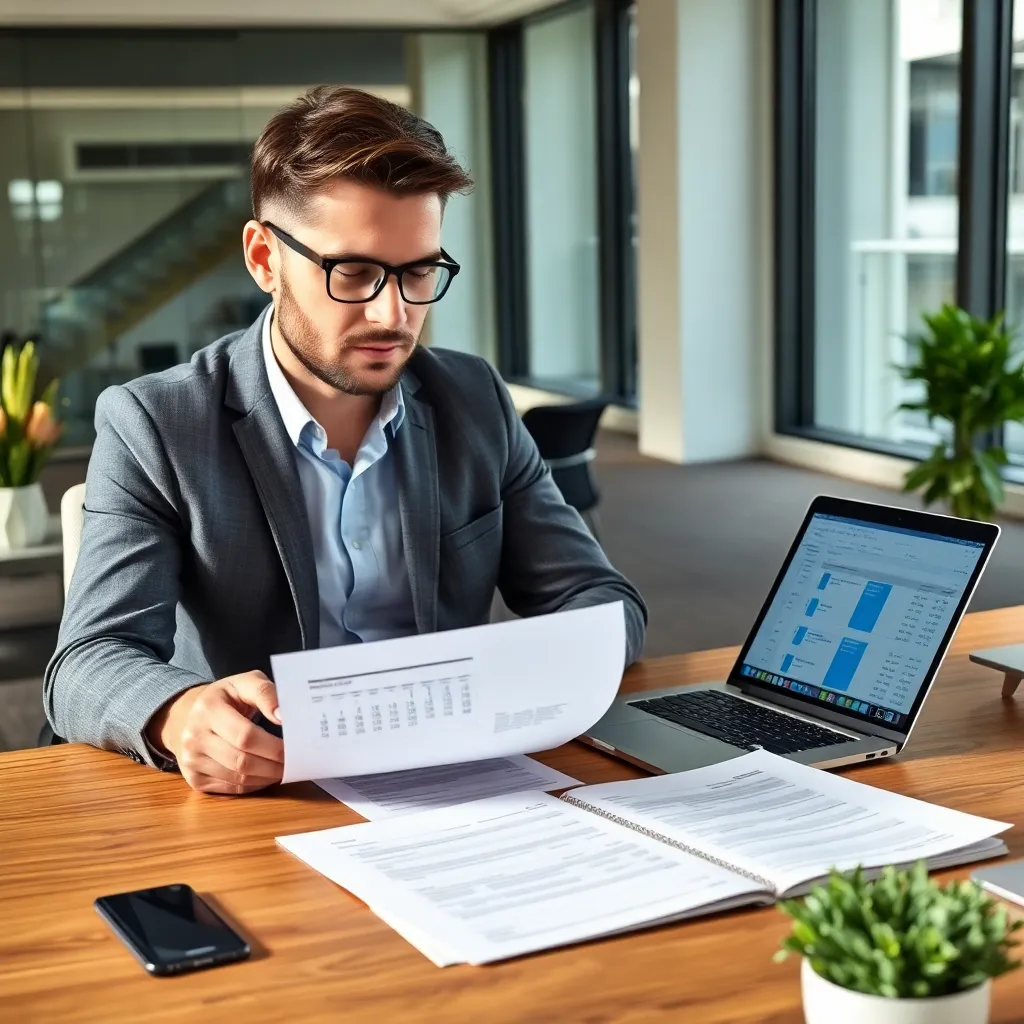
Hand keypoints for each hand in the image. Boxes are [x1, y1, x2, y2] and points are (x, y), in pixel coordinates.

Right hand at [147, 671, 283, 794]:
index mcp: (208, 709)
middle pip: (241, 761)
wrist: (191, 714)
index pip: (245, 735)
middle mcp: (194, 737)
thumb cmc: (227, 697)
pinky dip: (253, 786)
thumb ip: (265, 693)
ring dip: (266, 778)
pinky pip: (230, 789)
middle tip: (293, 764)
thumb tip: (282, 716)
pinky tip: (265, 776)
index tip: (293, 748)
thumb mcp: (245, 682)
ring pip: (237, 779)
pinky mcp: (193, 779)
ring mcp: (191, 760)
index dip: (272, 746)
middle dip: (273, 766)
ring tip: (283, 770)